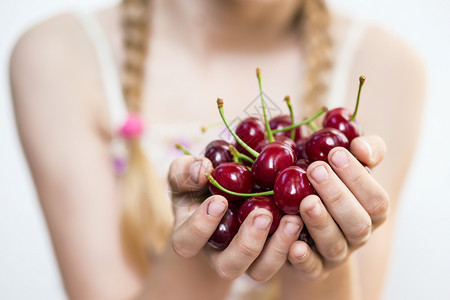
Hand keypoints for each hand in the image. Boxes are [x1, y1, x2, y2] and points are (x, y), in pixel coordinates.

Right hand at [168, 155, 303, 281]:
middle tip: (262, 215)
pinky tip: (306, 220)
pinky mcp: (271, 254)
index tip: (219, 200)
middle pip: (229, 266)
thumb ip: (185, 171)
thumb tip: (202, 169)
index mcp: (190, 237)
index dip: (201, 226)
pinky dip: (297, 244)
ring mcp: (247, 259)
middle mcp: (218, 255)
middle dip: (247, 243)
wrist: (223, 193)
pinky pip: (285, 260)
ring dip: (278, 247)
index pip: (187, 241)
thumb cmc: (198, 184)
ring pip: (261, 270)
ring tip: (293, 220)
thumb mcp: (185, 174)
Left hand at [286, 135, 389, 280]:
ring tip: (306, 201)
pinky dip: (304, 258)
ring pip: (335, 245)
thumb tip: (360, 147)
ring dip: (321, 223)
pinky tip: (294, 244)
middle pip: (357, 223)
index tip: (335, 153)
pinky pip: (311, 268)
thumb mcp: (348, 165)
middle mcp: (358, 235)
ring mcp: (336, 254)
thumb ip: (364, 151)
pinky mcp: (313, 269)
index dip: (358, 178)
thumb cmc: (331, 186)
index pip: (376, 199)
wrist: (307, 224)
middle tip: (315, 170)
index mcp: (372, 212)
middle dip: (338, 196)